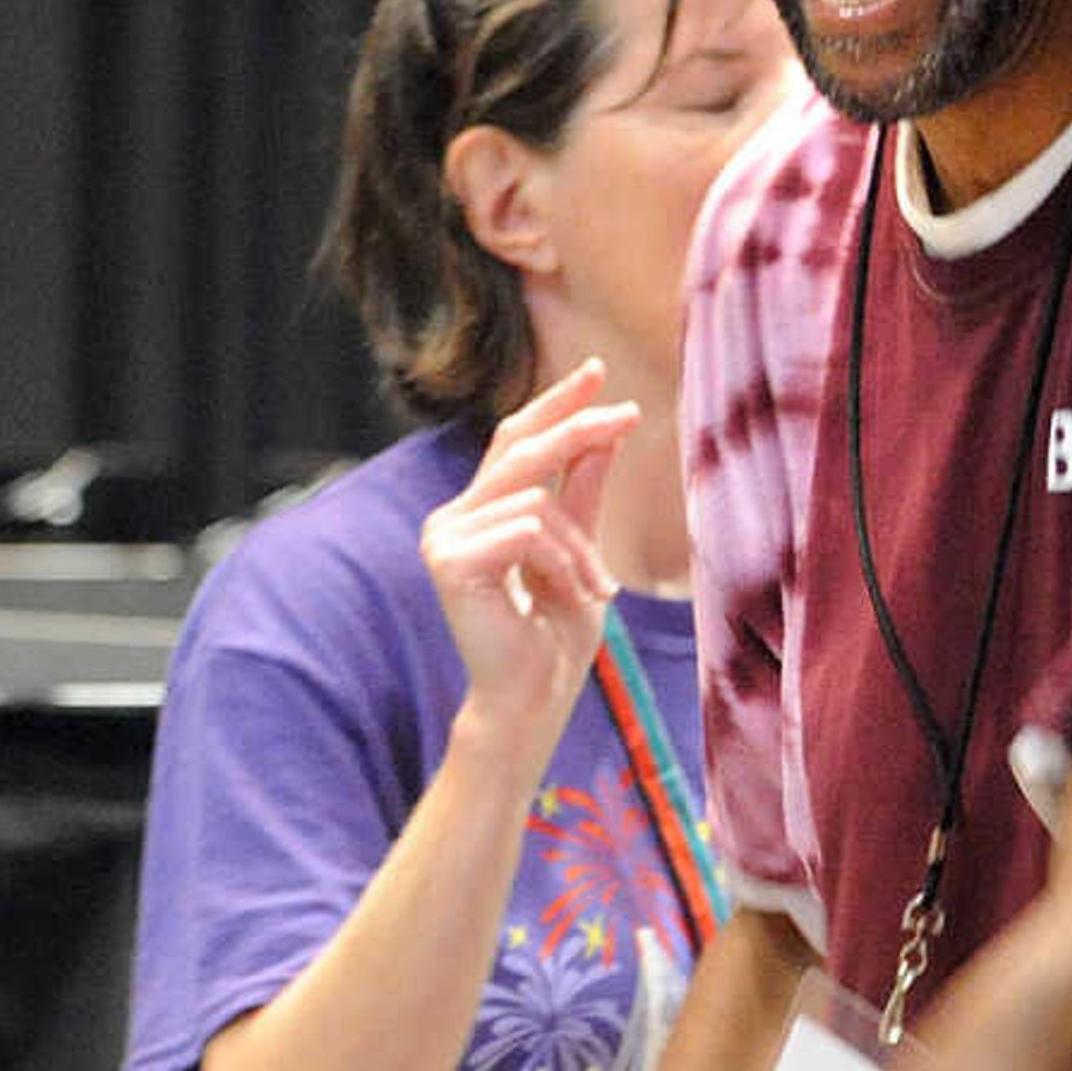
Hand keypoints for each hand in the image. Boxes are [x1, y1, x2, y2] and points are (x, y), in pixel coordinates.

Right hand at [421, 362, 636, 740]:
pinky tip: (572, 595)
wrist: (532, 699)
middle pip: (518, 449)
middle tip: (627, 415)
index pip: (512, 441)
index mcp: (475, 514)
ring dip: (581, 543)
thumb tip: (599, 434)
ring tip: (595, 586)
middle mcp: (450, 519)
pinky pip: (527, 530)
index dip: (553, 404)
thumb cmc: (553, 639)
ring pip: (534, 497)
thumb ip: (579, 496)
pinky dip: (564, 561)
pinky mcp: (451, 561)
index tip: (595, 372)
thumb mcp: (578, 554)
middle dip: (577, 427)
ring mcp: (444, 538)